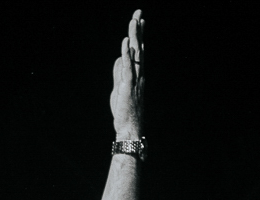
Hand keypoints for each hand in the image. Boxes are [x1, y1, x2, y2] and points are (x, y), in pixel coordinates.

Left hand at [109, 10, 143, 138]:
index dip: (139, 34)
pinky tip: (125, 41)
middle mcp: (138, 73)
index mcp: (136, 73)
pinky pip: (127, 66)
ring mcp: (134, 78)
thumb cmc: (125, 110)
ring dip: (134, 36)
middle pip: (138, 47)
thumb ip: (119, 73)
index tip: (140, 19)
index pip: (138, 50)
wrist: (129, 127)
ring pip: (135, 53)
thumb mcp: (119, 88)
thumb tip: (119, 58)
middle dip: (138, 29)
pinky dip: (126, 53)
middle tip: (139, 12)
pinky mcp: (128, 85)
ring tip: (134, 20)